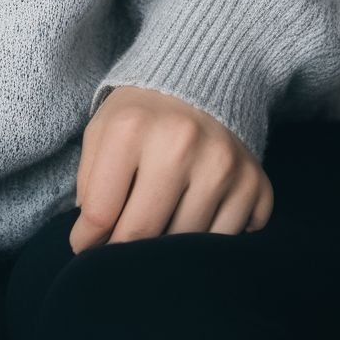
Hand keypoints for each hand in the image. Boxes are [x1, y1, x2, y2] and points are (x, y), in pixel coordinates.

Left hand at [71, 85, 272, 251]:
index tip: (85, 249)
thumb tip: (93, 243)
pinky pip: (226, 241)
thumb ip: (89, 186)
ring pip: (184, 244)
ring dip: (166, 251)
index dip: (86, 242)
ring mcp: (223, 166)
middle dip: (123, 254)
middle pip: (142, 233)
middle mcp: (181, 145)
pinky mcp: (254, 184)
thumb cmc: (142, 117)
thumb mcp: (101, 133)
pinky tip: (195, 225)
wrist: (201, 83)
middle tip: (117, 256)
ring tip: (156, 235)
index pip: (101, 214)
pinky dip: (208, 246)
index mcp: (132, 129)